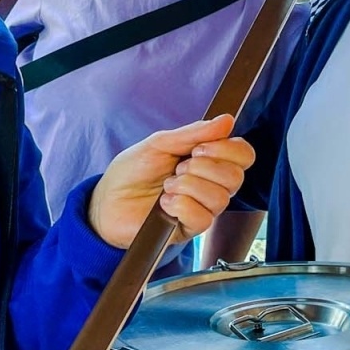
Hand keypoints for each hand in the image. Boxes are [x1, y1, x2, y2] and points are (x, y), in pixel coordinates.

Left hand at [89, 115, 254, 247]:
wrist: (106, 202)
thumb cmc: (132, 172)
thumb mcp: (159, 143)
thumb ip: (193, 133)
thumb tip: (226, 120)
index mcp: (208, 161)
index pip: (243, 155)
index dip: (228, 150)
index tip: (200, 148)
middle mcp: (211, 185)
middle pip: (236, 177)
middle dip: (204, 167)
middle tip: (179, 167)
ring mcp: (202, 208)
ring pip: (220, 198)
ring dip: (188, 186)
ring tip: (167, 186)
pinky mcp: (190, 228)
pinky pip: (203, 217)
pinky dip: (181, 205)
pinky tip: (165, 204)